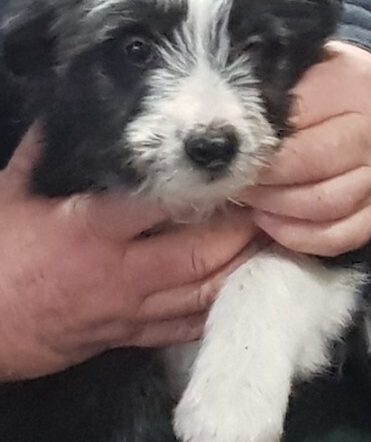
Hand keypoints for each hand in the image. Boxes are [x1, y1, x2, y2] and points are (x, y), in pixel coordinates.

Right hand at [0, 130, 261, 381]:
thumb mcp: (12, 194)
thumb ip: (50, 152)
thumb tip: (77, 104)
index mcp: (90, 230)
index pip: (163, 206)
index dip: (207, 191)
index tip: (238, 171)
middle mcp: (120, 274)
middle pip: (201, 255)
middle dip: (242, 232)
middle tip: (272, 207)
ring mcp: (130, 312)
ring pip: (204, 294)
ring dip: (243, 268)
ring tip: (274, 242)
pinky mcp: (131, 337)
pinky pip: (187, 327)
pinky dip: (219, 308)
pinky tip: (245, 287)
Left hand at [243, 41, 370, 256]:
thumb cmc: (324, 82)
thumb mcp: (299, 70)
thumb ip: (267, 94)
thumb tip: (223, 135)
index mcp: (353, 89)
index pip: (294, 127)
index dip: (254, 148)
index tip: (224, 156)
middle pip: (313, 170)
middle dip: (265, 183)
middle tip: (235, 182)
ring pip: (329, 206)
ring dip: (280, 211)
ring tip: (252, 201)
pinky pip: (348, 235)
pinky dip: (308, 238)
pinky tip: (277, 226)